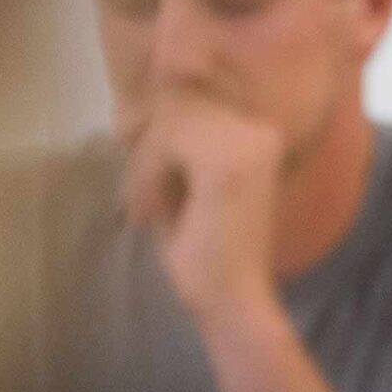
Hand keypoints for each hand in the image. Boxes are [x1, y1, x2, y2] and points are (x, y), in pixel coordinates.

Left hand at [119, 89, 285, 322]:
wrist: (231, 303)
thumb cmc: (205, 250)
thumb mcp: (180, 179)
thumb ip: (167, 138)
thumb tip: (132, 107)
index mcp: (256, 129)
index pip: (192, 89)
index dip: (158, 124)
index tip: (148, 170)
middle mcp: (260, 127)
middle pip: (178, 98)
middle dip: (148, 145)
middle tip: (145, 197)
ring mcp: (249, 141)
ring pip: (169, 117)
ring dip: (145, 163)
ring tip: (150, 208)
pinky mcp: (229, 163)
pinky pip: (166, 140)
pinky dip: (147, 174)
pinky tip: (152, 213)